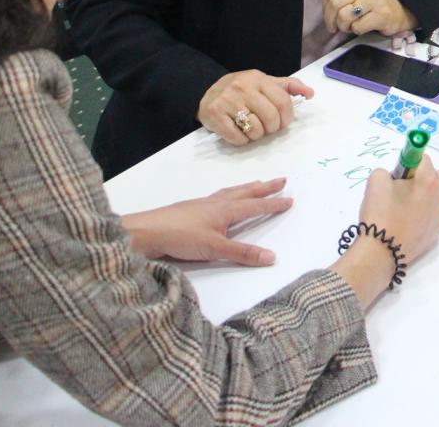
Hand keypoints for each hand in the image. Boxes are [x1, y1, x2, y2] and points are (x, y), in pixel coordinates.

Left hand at [122, 179, 292, 265]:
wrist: (148, 231)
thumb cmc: (182, 237)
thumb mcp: (215, 249)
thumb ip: (243, 253)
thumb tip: (272, 257)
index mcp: (226, 210)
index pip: (255, 206)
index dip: (273, 204)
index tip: (289, 199)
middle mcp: (217, 203)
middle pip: (245, 192)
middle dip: (264, 188)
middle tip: (281, 180)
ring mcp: (203, 205)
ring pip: (231, 192)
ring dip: (247, 188)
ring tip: (256, 184)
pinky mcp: (191, 209)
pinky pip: (218, 197)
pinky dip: (229, 194)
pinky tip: (224, 200)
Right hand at [197, 71, 313, 144]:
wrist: (206, 91)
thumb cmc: (241, 90)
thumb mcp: (264, 82)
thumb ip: (288, 86)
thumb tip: (310, 93)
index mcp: (258, 78)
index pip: (283, 101)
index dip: (287, 118)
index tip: (283, 122)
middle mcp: (242, 87)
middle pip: (270, 117)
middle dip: (272, 128)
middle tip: (267, 128)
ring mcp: (227, 101)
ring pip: (255, 129)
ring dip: (256, 135)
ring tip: (251, 129)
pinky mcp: (214, 115)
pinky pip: (237, 137)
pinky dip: (242, 140)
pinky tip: (239, 132)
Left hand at [323, 0, 417, 35]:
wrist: (404, 10)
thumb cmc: (376, 3)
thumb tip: (326, 11)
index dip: (325, 8)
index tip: (330, 17)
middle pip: (335, 3)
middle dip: (332, 20)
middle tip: (337, 27)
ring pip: (344, 15)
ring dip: (344, 26)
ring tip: (351, 27)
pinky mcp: (382, 14)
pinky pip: (357, 27)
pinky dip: (357, 31)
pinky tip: (364, 27)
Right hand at [332, 156, 438, 307]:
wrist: (381, 252)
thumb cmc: (379, 214)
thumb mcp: (375, 182)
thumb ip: (386, 172)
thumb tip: (396, 178)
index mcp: (428, 181)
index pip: (425, 158)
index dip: (410, 162)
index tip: (400, 173)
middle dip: (430, 175)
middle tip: (410, 186)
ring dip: (428, 195)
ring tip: (406, 207)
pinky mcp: (436, 233)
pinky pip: (435, 216)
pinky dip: (425, 215)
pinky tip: (408, 223)